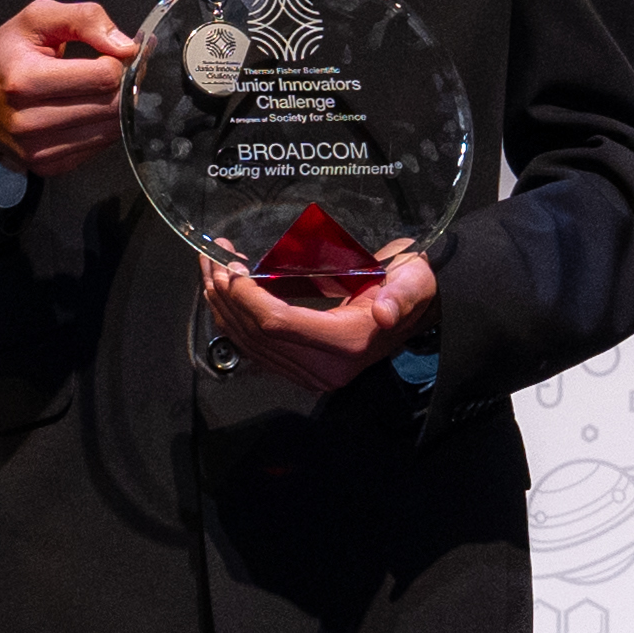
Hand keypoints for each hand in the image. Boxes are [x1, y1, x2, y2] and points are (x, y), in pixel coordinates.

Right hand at [0, 0, 139, 181]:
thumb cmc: (7, 54)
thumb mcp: (36, 18)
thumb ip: (84, 19)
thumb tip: (127, 46)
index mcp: (24, 79)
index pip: (103, 76)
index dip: (116, 61)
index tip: (107, 54)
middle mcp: (28, 121)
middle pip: (111, 106)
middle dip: (120, 85)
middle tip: (108, 72)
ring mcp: (37, 150)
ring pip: (110, 130)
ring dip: (115, 108)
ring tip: (96, 90)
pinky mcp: (47, 167)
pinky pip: (98, 148)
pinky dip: (100, 127)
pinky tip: (84, 111)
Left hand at [203, 244, 436, 393]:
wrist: (422, 307)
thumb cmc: (412, 285)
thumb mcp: (413, 281)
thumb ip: (400, 296)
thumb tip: (383, 313)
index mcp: (348, 344)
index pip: (278, 324)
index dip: (247, 297)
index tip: (230, 266)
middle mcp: (327, 368)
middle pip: (257, 335)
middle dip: (227, 296)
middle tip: (212, 259)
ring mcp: (313, 373)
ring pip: (251, 343)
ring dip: (225, 307)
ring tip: (212, 270)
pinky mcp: (304, 369)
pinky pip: (258, 348)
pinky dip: (236, 320)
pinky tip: (226, 294)